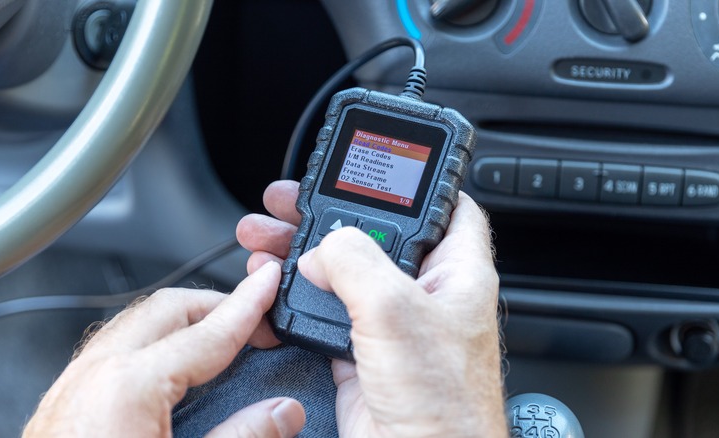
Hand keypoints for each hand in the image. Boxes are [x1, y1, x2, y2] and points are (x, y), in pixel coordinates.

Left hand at [23, 262, 305, 437]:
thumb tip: (284, 413)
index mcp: (129, 385)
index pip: (208, 331)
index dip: (248, 305)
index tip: (269, 282)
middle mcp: (96, 372)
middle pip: (169, 308)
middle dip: (216, 304)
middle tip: (256, 319)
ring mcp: (74, 383)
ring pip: (139, 323)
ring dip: (184, 320)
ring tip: (220, 336)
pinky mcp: (64, 399)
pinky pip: (117, 347)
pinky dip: (155, 342)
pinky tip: (172, 367)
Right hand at [237, 180, 505, 437]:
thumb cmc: (441, 404)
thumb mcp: (396, 310)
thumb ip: (356, 261)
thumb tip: (325, 246)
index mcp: (455, 272)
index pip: (446, 207)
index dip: (415, 183)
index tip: (376, 167)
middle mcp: (424, 293)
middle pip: (375, 234)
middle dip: (329, 213)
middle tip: (289, 198)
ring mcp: (390, 323)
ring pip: (342, 270)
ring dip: (301, 251)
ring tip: (264, 233)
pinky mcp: (359, 349)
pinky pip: (322, 308)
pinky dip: (293, 294)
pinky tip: (270, 281)